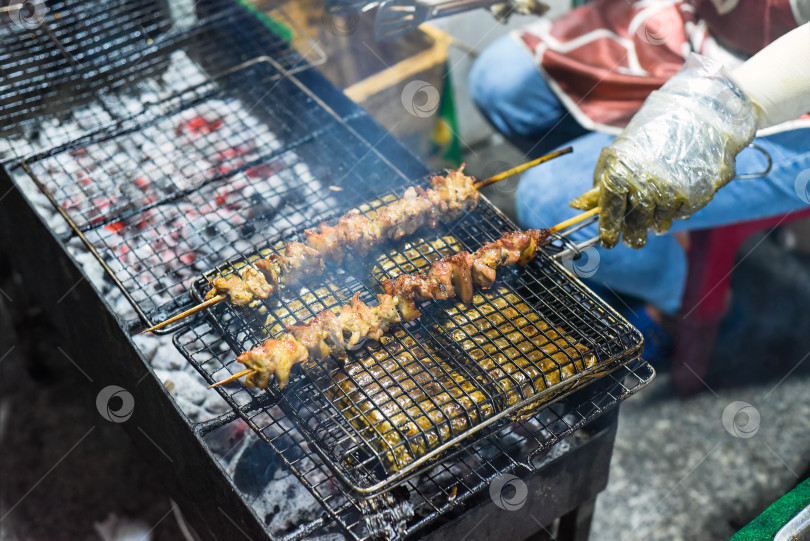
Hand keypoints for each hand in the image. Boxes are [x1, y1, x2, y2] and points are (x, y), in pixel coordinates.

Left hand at [570, 54, 756, 248]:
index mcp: (622, 173)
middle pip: (635, 223)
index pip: (611, 210)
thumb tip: (579, 205)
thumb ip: (601, 181)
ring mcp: (673, 190)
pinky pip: (682, 213)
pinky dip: (675, 212)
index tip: (608, 240)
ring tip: (653, 219)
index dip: (608, 228)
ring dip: (654, 224)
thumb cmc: (653, 133)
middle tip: (632, 238)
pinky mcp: (697, 193)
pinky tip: (673, 201)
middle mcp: (647, 184)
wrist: (700, 112)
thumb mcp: (620, 153)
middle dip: (632, 234)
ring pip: (659, 221)